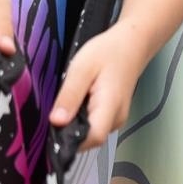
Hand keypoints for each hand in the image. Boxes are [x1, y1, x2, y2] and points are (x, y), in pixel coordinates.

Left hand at [49, 26, 146, 152]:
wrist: (131, 44)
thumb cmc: (108, 52)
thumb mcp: (82, 68)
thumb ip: (69, 95)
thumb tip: (55, 122)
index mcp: (110, 107)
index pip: (91, 139)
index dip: (70, 140)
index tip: (51, 130)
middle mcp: (116, 119)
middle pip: (89, 140)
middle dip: (68, 132)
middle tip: (54, 113)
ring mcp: (117, 119)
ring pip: (91, 134)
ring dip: (74, 126)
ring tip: (66, 105)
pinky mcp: (114, 116)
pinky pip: (94, 126)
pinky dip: (81, 120)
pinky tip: (76, 104)